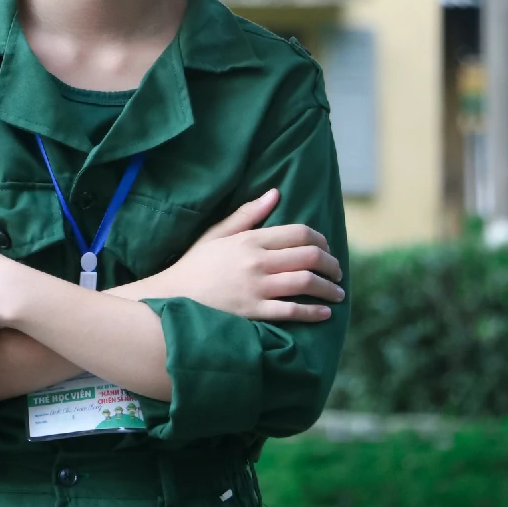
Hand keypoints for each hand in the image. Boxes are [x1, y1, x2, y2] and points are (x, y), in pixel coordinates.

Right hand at [112, 189, 343, 321]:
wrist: (170, 300)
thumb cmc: (195, 266)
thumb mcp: (217, 234)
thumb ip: (247, 214)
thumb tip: (274, 193)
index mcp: (249, 239)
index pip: (299, 233)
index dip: (321, 240)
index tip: (328, 249)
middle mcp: (256, 262)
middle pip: (309, 256)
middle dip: (331, 264)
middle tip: (337, 272)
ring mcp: (256, 288)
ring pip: (306, 283)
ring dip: (328, 288)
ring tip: (337, 293)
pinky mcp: (253, 312)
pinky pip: (291, 311)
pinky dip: (313, 312)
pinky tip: (324, 313)